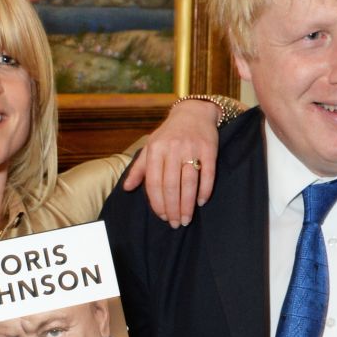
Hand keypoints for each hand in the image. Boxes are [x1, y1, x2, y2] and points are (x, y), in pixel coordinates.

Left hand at [121, 98, 219, 227]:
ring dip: (187, 205)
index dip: (157, 202)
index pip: (154, 182)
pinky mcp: (209, 149)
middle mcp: (172, 149)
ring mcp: (192, 148)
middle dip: (172, 208)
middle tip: (174, 223)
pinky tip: (201, 202)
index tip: (161, 217)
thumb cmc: (169, 134)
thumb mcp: (151, 146)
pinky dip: (204, 190)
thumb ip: (139, 168)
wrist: (193, 113)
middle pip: (171, 185)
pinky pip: (208, 174)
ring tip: (186, 219)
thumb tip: (127, 188)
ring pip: (189, 182)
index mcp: (156, 149)